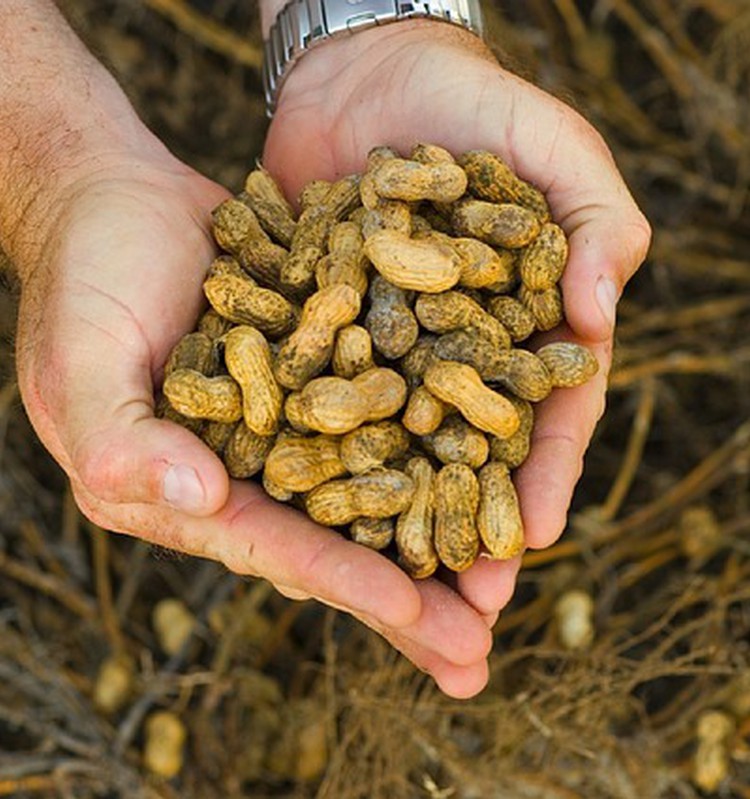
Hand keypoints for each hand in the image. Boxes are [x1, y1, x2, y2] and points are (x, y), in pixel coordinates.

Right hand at [13, 125, 500, 699]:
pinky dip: (434, 441)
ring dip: (437, 535)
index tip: (418, 615)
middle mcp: (244, 469)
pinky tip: (493, 467)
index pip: (272, 547)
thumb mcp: (82, 358)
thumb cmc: (85, 274)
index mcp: (182, 488)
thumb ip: (123, 438)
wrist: (118, 197)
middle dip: (407, 600)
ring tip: (503, 581)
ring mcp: (290, 420)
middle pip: (337, 542)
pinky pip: (385, 411)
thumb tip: (201, 500)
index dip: (343, 582)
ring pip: (374, 489)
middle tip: (478, 650)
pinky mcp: (323, 371)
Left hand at [263, 20, 650, 688]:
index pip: (545, 416)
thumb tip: (598, 308)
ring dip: (392, 520)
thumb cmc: (475, 108)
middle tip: (462, 609)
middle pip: (465, 454)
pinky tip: (301, 504)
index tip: (528, 541)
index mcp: (523, 327)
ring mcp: (384, 351)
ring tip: (386, 591)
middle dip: (465, 528)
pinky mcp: (321, 336)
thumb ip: (595, 222)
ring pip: (391, 446)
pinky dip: (313, 450)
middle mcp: (454, 354)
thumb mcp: (554, 150)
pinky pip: (317, 399)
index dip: (541, 477)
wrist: (368, 74)